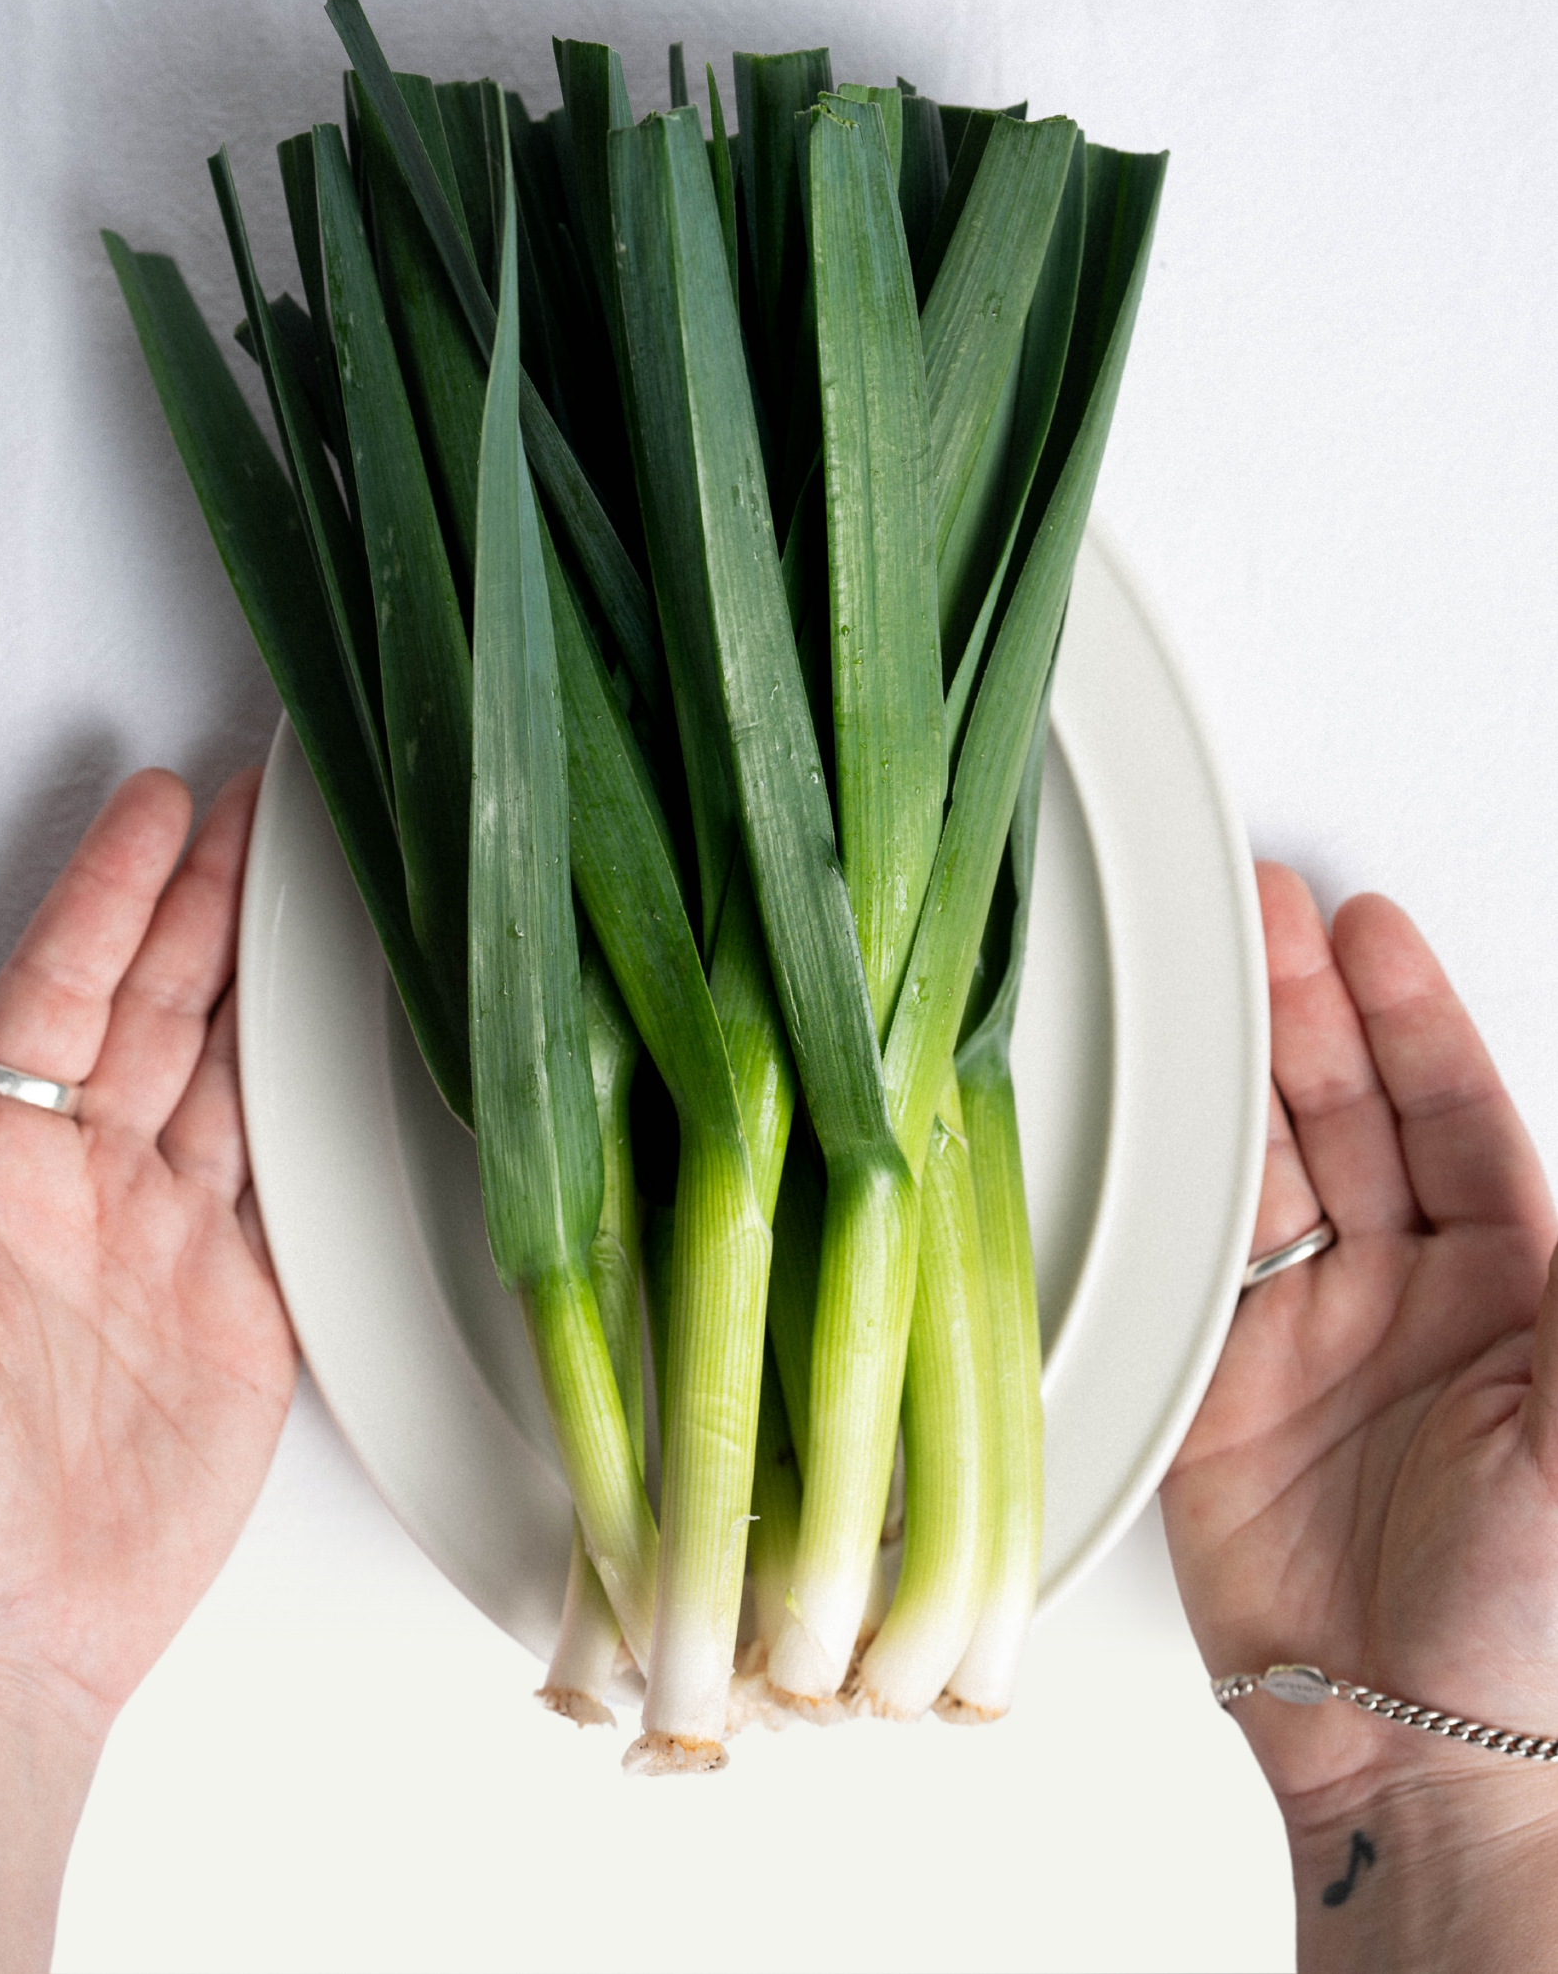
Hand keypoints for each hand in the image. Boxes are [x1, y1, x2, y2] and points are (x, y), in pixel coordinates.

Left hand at [0, 768, 296, 1968]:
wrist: (11, 1647)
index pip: (61, 999)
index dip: (109, 897)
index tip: (154, 808)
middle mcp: (86, 1186)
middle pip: (157, 1007)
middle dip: (203, 898)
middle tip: (255, 803)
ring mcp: (172, 1236)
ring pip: (229, 1068)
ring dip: (265, 974)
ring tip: (309, 883)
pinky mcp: (246, 1297)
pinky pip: (289, 1170)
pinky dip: (320, 1094)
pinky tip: (343, 1035)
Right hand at [1162, 865, 1557, 1966]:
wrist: (1415, 1751)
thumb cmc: (1539, 1617)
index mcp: (1520, 1288)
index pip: (1457, 1114)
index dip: (1413, 1017)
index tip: (1368, 931)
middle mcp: (1411, 1296)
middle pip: (1352, 1114)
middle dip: (1310, 1011)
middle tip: (1264, 920)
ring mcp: (1309, 1334)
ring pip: (1264, 1164)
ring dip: (1235, 1072)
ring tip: (1204, 980)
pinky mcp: (1219, 1383)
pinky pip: (1185, 1257)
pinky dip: (1164, 1183)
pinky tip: (1153, 1114)